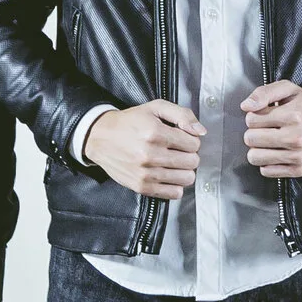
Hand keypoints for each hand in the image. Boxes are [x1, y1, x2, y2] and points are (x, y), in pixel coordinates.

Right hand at [83, 101, 204, 199]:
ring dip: (184, 170)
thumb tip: (201, 131)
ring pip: (187, 178)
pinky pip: (174, 193)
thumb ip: (182, 114)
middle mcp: (151, 154)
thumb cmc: (130, 122)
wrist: (100, 138)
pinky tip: (167, 174)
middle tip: (177, 150)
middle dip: (189, 155)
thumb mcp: (155, 108)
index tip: (181, 139)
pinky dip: (175, 185)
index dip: (191, 140)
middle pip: (192, 162)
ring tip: (173, 162)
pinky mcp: (141, 186)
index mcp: (155, 132)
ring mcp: (146, 173)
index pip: (194, 143)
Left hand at [242, 81, 301, 176]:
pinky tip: (277, 153)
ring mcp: (298, 156)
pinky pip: (266, 171)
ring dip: (258, 149)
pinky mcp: (299, 169)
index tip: (264, 116)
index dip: (254, 116)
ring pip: (254, 157)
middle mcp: (296, 137)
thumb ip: (264, 92)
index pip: (251, 119)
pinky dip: (268, 162)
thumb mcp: (289, 89)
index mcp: (292, 116)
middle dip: (254, 132)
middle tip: (266, 129)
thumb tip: (245, 106)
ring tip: (269, 142)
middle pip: (250, 139)